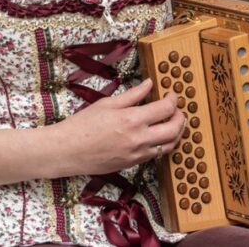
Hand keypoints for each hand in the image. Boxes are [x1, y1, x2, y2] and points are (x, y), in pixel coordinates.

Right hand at [55, 78, 184, 176]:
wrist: (66, 151)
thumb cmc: (82, 124)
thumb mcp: (108, 103)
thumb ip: (133, 95)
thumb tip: (149, 84)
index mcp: (132, 120)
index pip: (166, 109)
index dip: (173, 99)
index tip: (172, 94)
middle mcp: (138, 139)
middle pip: (174, 129)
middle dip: (181, 117)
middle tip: (177, 109)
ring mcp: (137, 154)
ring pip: (169, 145)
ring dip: (176, 133)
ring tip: (172, 122)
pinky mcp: (132, 164)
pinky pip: (156, 154)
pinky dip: (162, 144)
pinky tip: (157, 135)